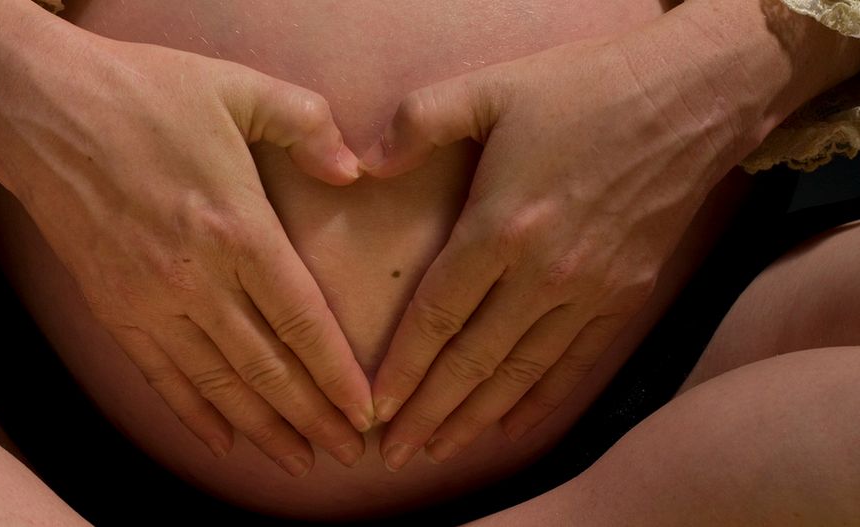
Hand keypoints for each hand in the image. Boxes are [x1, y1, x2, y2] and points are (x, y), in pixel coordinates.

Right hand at [0, 2, 371, 475]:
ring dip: (262, 428)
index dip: (336, 373)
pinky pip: (159, 375)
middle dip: (312, 416)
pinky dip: (192, 413)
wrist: (42, 107)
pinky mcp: (113, 308)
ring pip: (218, 382)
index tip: (364, 410)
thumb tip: (352, 172)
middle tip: (347, 453)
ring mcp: (150, 300)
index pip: (300, 320)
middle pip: (266, 366)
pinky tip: (221, 441)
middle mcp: (196, 278)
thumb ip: (307, 126)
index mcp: (237, 228)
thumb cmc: (144, 93)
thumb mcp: (239, 87)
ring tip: (298, 459)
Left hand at [364, 34, 743, 470]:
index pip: (438, 316)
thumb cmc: (585, 91)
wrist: (689, 100)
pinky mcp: (626, 298)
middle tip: (395, 455)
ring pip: (521, 373)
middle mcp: (544, 274)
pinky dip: (542, 400)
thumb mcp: (490, 87)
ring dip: (477, 418)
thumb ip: (418, 123)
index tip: (375, 407)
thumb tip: (364, 166)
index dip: (403, 367)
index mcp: (502, 227)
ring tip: (441, 450)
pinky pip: (576, 363)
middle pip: (473, 360)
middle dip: (430, 413)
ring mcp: (590, 292)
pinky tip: (512, 426)